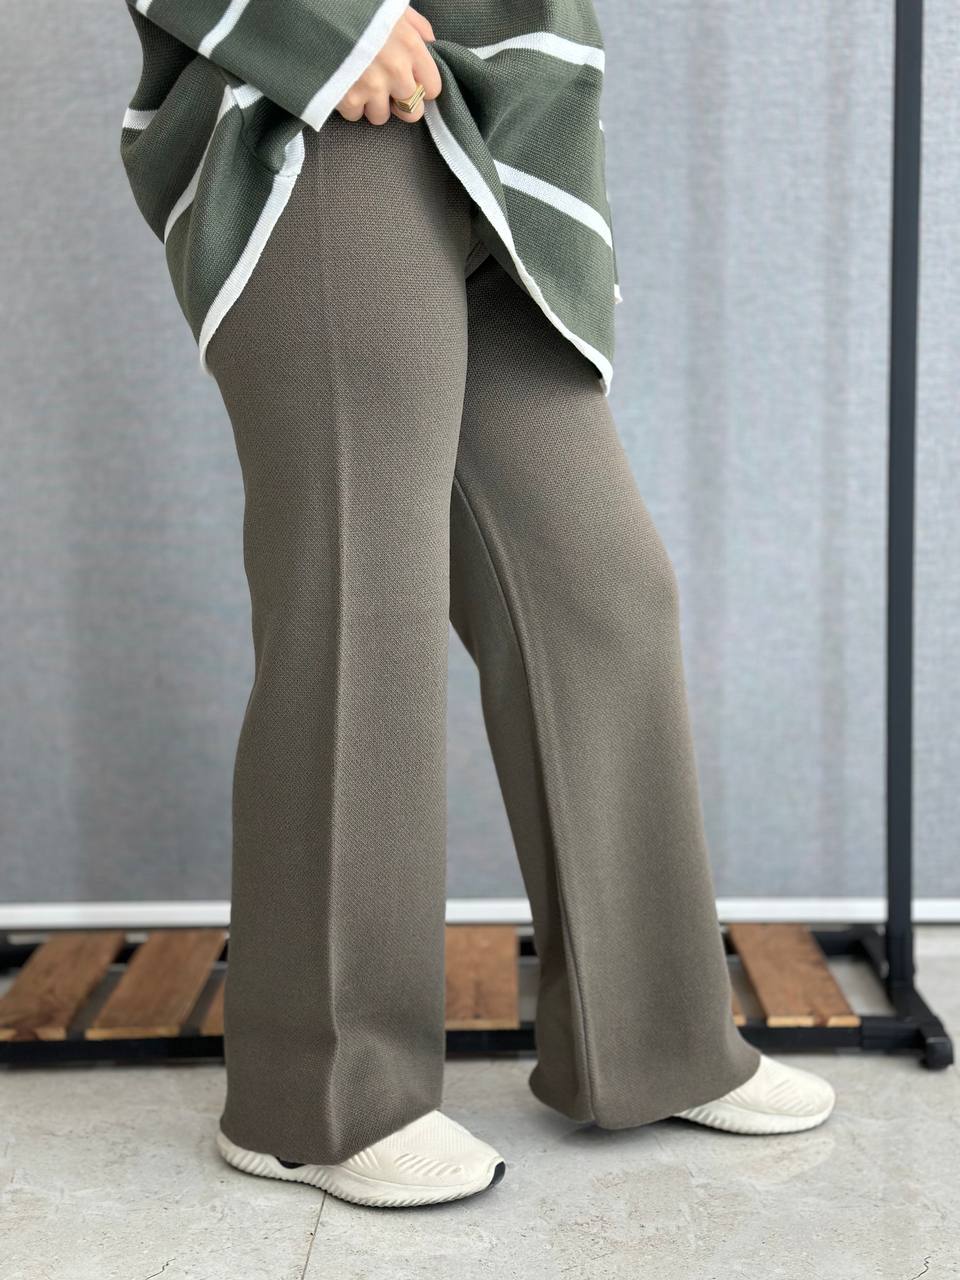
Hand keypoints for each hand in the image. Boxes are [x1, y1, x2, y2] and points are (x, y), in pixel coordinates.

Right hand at [335, 6, 441, 124]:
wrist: (315, 7)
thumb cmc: (357, 6)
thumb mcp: (392, 6)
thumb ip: (415, 26)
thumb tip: (429, 43)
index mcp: (411, 46)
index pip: (433, 88)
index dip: (422, 86)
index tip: (411, 80)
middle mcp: (395, 71)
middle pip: (411, 112)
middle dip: (400, 104)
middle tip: (388, 90)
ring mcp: (371, 87)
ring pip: (381, 116)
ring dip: (372, 104)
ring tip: (361, 84)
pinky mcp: (347, 97)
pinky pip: (354, 115)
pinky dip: (349, 104)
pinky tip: (344, 84)